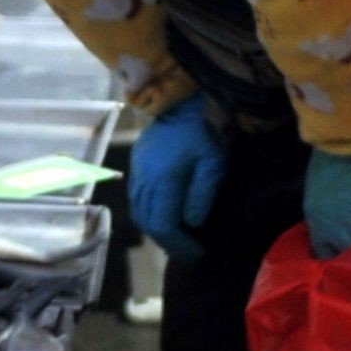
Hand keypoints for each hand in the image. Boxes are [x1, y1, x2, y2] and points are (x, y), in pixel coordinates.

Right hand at [125, 94, 224, 264]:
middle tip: (187, 251)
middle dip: (167, 241)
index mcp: (163, 181)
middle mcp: (144, 180)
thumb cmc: (203, 130)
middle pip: (148, 221)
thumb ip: (202, 194)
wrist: (181, 98)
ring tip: (176, 237)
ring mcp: (138, 170)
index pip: (164, 225)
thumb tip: (192, 223)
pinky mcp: (137, 162)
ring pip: (139, 211)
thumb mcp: (213, 163)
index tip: (197, 252)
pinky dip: (149, 212)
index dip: (179, 243)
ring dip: (156, 228)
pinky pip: (137, 197)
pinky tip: (164, 213)